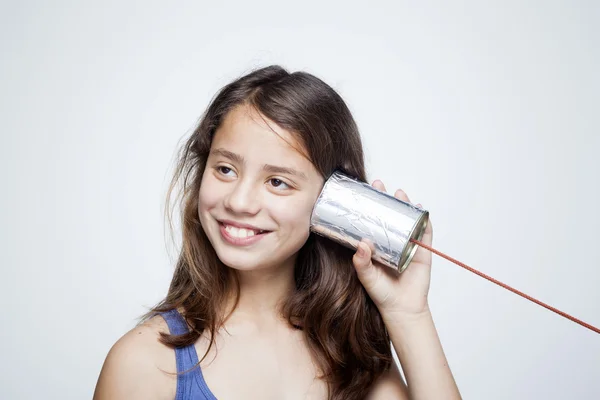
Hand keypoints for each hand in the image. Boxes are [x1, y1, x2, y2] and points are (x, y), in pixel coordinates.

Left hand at [352, 180, 433, 318]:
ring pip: (408, 220)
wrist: (402, 309)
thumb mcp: (367, 277)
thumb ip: (362, 262)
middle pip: (390, 216)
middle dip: (386, 199)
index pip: (373, 221)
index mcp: (377, 245)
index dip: (370, 206)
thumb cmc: (382, 293)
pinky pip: (426, 233)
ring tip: (400, 194)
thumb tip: (362, 244)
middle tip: (380, 186)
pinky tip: (421, 210)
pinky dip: (425, 221)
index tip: (364, 192)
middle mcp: (392, 242)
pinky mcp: (423, 252)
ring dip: (405, 205)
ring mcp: (409, 245)